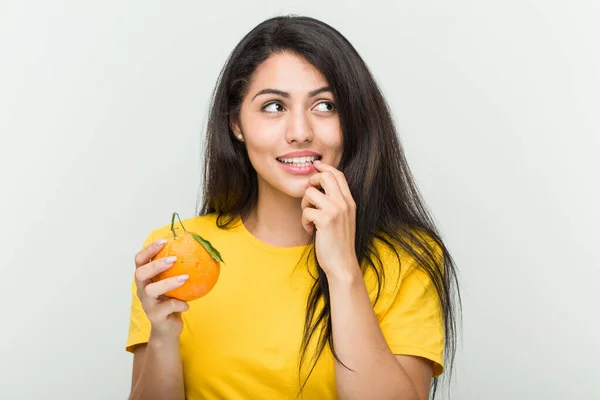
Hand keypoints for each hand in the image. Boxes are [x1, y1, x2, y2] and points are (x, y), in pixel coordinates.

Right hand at [133, 240, 189, 339]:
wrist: (168, 327)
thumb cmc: (172, 300)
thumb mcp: (174, 284)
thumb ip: (179, 270)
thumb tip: (200, 249)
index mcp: (145, 279)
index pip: (140, 260)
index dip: (148, 250)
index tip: (164, 241)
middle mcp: (142, 290)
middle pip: (140, 273)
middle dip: (156, 265)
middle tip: (173, 259)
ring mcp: (147, 304)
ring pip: (151, 290)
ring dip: (168, 283)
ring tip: (185, 278)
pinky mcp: (155, 317)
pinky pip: (167, 308)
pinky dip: (179, 304)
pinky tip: (187, 305)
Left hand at [301, 160, 358, 277]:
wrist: (342, 263)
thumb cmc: (339, 243)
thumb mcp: (342, 219)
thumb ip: (335, 203)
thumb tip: (318, 188)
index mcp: (349, 201)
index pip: (338, 175)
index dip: (324, 168)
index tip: (315, 166)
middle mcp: (345, 203)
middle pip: (325, 176)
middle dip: (311, 182)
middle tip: (309, 197)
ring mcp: (336, 210)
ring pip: (310, 192)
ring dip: (305, 205)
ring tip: (310, 218)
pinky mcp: (326, 219)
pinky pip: (306, 210)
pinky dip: (304, 221)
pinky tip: (310, 230)